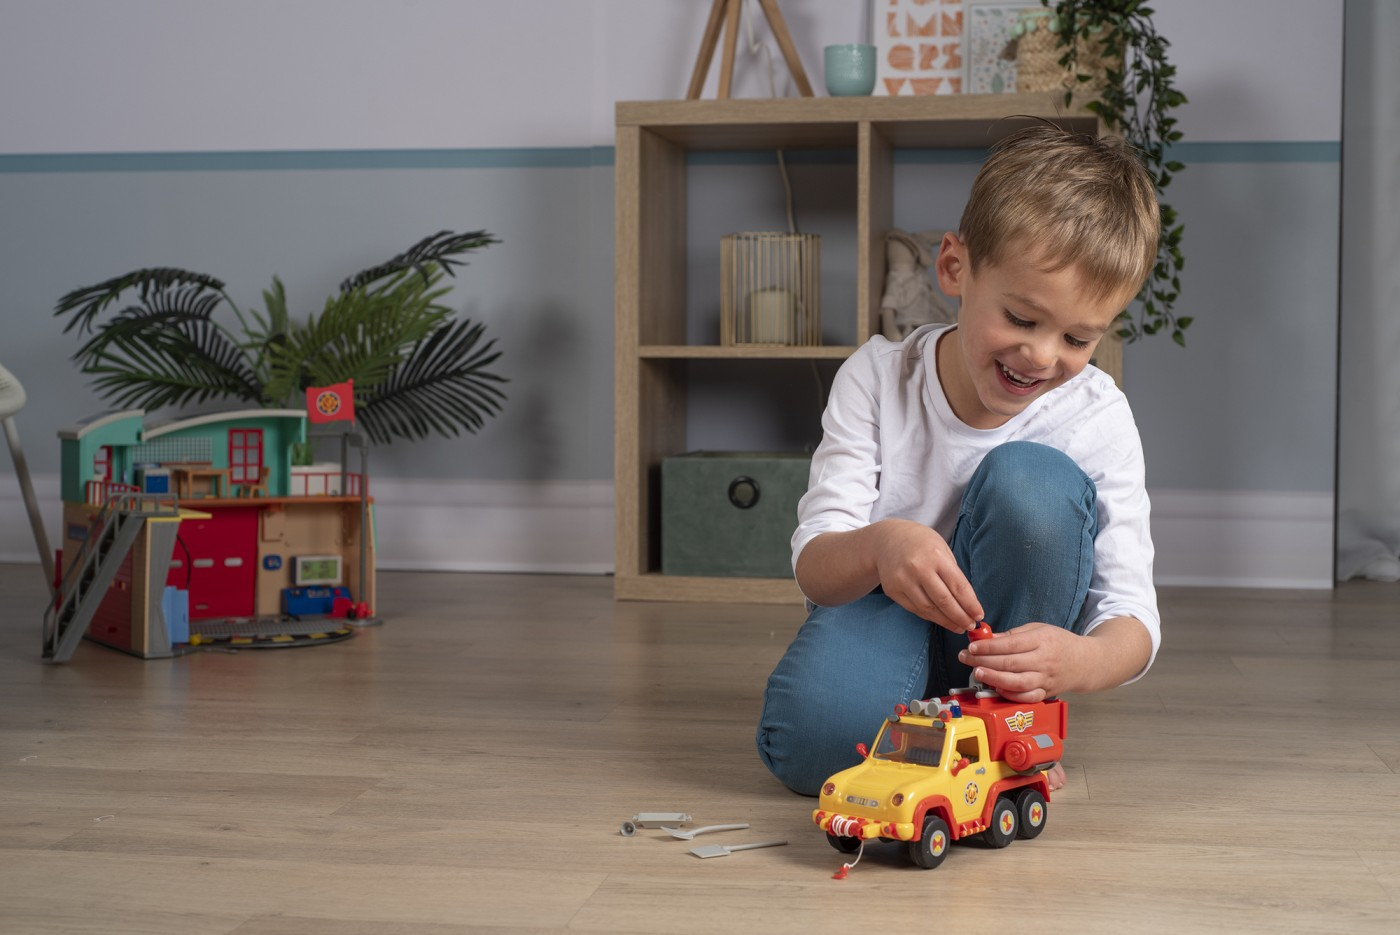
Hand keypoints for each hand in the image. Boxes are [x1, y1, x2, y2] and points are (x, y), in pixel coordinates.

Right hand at [870, 519, 982, 632]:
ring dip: (946, 621)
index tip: (979, 615)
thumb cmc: (921, 544)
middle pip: (944, 601)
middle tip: (970, 626)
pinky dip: (930, 616)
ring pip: (929, 609)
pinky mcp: (892, 590)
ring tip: (958, 626)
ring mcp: (902, 580)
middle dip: (960, 617)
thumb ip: (953, 574)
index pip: (958, 586)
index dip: (970, 604)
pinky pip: (915, 609)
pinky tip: (940, 619)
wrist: (888, 539)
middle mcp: (918, 568)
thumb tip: (968, 603)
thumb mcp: (942, 550)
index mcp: (935, 556)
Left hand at [957, 622, 1089, 701]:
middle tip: (966, 657)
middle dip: (984, 660)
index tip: (972, 645)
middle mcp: (1044, 661)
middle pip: (1011, 663)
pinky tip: (996, 688)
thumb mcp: (1038, 629)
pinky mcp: (1046, 694)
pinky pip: (1027, 697)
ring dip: (994, 678)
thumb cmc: (1059, 642)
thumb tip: (987, 639)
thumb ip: (1012, 634)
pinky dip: (1010, 695)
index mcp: (1042, 641)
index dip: (989, 646)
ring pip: (1017, 682)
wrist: (1085, 662)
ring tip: (978, 672)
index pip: (1011, 644)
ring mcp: (1046, 680)